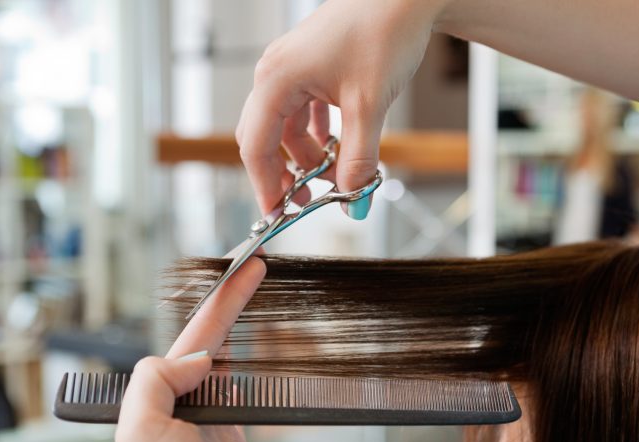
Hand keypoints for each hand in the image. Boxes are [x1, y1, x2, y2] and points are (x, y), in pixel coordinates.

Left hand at [115, 258, 267, 441]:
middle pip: (212, 339)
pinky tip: (252, 356)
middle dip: (232, 303)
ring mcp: (210, 419)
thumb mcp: (142, 432)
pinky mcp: (236, 437)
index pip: (195, 336)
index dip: (222, 299)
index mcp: (158, 397)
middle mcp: (183, 403)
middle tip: (255, 269)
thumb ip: (157, 381)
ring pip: (228, 361)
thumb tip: (198, 358)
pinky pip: (244, 391)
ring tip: (249, 298)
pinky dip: (251, 367)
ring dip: (239, 328)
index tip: (244, 269)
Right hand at [236, 0, 445, 216]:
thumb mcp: (369, 105)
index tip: (279, 214)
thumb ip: (359, 158)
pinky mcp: (313, 66)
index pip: (255, 146)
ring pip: (287, 126)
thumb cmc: (382, 30)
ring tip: (333, 176)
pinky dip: (318, 135)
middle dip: (284, 173)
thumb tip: (354, 200)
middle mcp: (277, 72)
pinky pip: (304, 110)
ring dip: (306, 155)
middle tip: (306, 201)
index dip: (265, 185)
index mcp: (276, 79)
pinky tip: (336, 146)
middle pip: (265, 137)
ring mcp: (294, 68)